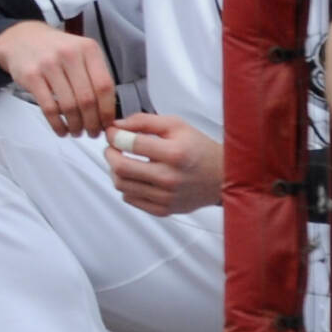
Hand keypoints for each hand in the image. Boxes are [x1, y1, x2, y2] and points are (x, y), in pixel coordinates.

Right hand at [0, 20, 118, 138]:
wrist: (22, 39)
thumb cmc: (55, 50)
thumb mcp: (80, 52)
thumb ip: (95, 75)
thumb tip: (107, 111)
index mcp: (88, 49)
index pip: (105, 86)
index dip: (107, 110)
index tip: (107, 123)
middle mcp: (70, 54)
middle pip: (87, 99)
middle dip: (92, 122)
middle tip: (93, 132)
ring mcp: (49, 64)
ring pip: (69, 106)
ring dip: (76, 125)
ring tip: (77, 131)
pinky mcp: (31, 76)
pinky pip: (49, 108)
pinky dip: (57, 124)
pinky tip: (61, 130)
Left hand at [105, 113, 222, 215]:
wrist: (223, 177)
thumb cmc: (200, 150)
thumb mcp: (176, 125)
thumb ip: (145, 121)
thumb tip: (119, 124)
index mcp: (174, 153)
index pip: (131, 143)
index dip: (115, 135)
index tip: (113, 132)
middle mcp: (169, 177)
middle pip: (121, 167)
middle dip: (109, 153)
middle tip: (112, 146)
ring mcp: (165, 197)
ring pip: (121, 185)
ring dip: (115, 170)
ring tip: (122, 160)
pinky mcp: (163, 210)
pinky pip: (130, 199)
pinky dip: (126, 186)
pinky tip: (134, 176)